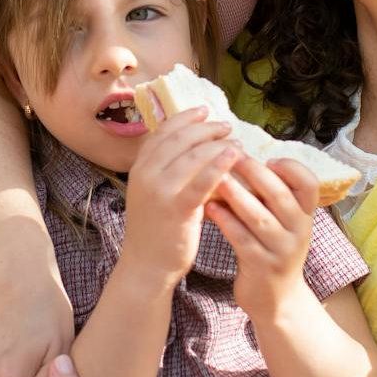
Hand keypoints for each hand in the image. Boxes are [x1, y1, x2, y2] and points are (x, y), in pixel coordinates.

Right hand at [118, 108, 236, 282]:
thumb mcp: (154, 193)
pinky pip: (201, 181)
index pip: (163, 131)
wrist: (146, 265)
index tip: (205, 111)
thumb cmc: (156, 230)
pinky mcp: (176, 208)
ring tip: (237, 142)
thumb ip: (168, 170)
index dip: (186, 118)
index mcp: (139, 167)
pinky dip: (219, 164)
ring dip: (218, 144)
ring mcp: (159, 191)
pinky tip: (234, 156)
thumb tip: (196, 147)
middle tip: (227, 126)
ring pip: (192, 155)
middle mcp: (145, 174)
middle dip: (206, 128)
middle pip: (179, 138)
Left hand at [207, 155, 318, 320]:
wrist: (276, 300)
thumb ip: (272, 197)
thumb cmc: (272, 250)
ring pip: (259, 217)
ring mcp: (282, 251)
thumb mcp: (282, 224)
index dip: (292, 168)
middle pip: (280, 196)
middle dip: (255, 174)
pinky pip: (242, 239)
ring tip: (216, 179)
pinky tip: (210, 209)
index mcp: (306, 216)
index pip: (310, 184)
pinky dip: (226, 222)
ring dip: (236, 196)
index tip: (269, 159)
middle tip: (231, 157)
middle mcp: (299, 232)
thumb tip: (245, 157)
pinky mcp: (262, 267)